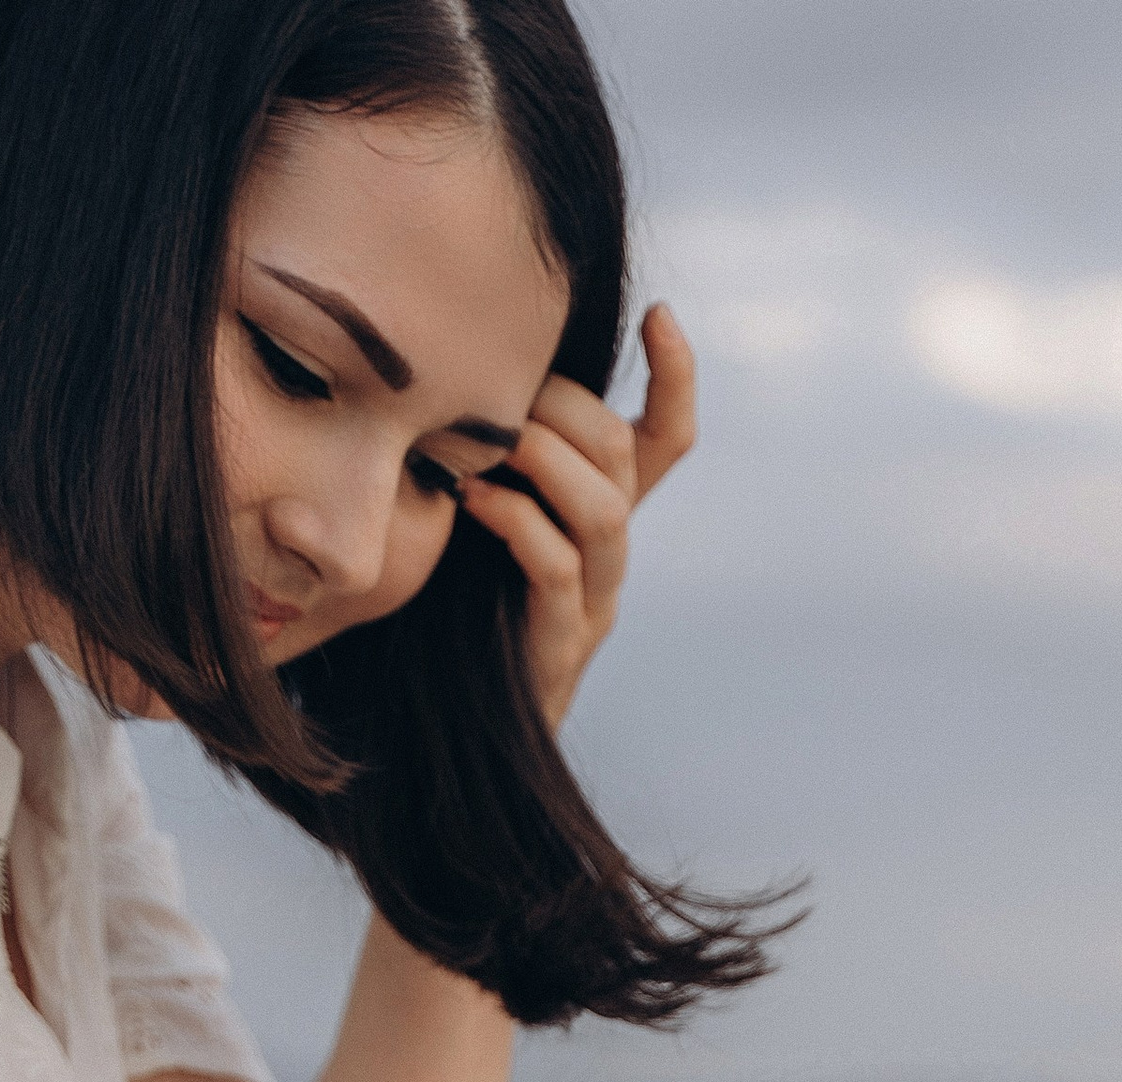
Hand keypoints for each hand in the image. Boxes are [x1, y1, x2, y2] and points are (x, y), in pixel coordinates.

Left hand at [462, 304, 696, 731]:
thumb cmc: (452, 606)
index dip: (675, 378)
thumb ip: (481, 446)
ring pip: (605, 509)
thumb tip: (446, 352)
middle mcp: (608, 554)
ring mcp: (592, 602)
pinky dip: (518, 520)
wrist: (449, 727)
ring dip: (545, 459)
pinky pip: (559, 565)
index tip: (658, 315)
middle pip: (623, 454)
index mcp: (598, 513)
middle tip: (499, 388)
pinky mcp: (559, 643)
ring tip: (492, 439)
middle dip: (564, 406)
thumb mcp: (473, 508)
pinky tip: (471, 499)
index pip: (664, 439)